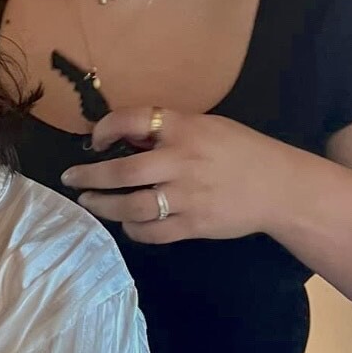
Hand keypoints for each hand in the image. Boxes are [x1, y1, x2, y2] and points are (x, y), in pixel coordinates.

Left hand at [60, 106, 299, 243]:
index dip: (105, 128)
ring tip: (90, 203)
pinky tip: (126, 224)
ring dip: (104, 206)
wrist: (279, 187)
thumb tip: (125, 139)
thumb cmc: (240, 151)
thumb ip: (168, 132)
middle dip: (90, 177)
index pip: (133, 120)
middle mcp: (182, 161)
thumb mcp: (206, 127)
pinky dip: (133, 229)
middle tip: (71, 180)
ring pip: (132, 206)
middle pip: (123, 172)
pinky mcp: (194, 225)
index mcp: (185, 129)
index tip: (93, 140)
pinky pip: (152, 232)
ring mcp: (188, 197)